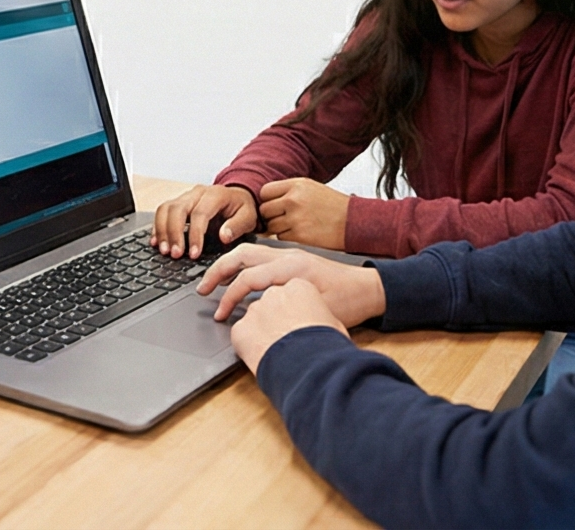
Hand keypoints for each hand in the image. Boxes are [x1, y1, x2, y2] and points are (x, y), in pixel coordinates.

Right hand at [152, 183, 259, 257]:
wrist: (237, 197)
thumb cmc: (242, 209)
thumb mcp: (248, 217)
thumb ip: (237, 226)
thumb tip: (224, 236)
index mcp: (215, 195)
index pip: (199, 214)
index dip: (195, 235)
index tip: (194, 254)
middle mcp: (197, 193)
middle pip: (177, 209)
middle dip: (173, 233)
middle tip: (175, 254)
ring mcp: (185, 197)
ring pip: (165, 209)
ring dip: (162, 231)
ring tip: (164, 250)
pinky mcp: (178, 203)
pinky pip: (162, 211)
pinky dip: (158, 227)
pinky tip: (156, 242)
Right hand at [198, 243, 383, 372]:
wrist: (372, 289)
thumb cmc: (351, 302)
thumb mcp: (318, 312)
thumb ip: (286, 311)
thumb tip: (257, 321)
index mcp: (290, 266)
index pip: (248, 277)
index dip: (229, 297)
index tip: (219, 314)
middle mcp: (286, 255)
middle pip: (240, 255)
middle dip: (217, 271)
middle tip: (202, 289)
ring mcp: (289, 254)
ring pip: (248, 252)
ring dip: (228, 265)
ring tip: (213, 282)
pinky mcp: (292, 259)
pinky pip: (259, 256)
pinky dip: (243, 266)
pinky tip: (239, 280)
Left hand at [255, 176, 349, 249]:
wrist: (355, 222)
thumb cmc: (333, 206)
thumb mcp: (311, 188)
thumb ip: (288, 192)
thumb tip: (265, 202)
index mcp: (296, 185)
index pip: (265, 192)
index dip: (268, 200)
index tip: (275, 206)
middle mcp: (293, 200)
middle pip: (264, 210)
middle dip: (271, 216)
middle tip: (284, 219)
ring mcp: (296, 218)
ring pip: (271, 226)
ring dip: (279, 229)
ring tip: (297, 226)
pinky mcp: (300, 236)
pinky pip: (281, 238)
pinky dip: (288, 238)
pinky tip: (302, 235)